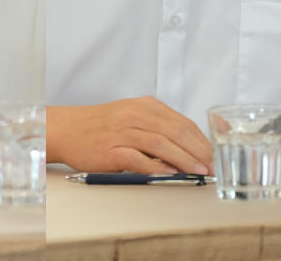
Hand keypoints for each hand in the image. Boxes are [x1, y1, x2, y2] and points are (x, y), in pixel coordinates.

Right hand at [47, 98, 213, 174]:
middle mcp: (134, 115)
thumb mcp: (131, 117)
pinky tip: (170, 174)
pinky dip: (157, 167)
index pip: (182, 122)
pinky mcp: (110, 149)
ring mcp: (122, 132)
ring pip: (161, 144)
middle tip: (213, 167)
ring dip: (184, 160)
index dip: (202, 140)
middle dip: (199, 152)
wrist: (65, 129)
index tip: (215, 155)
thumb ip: (157, 128)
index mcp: (143, 106)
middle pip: (176, 132)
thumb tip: (190, 149)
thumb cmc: (100, 127)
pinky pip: (138, 158)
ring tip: (199, 172)